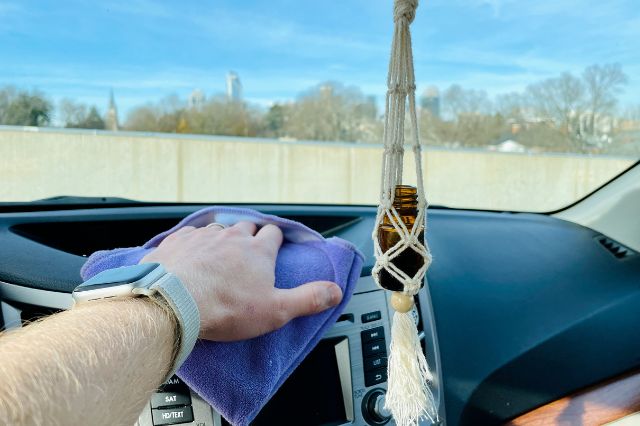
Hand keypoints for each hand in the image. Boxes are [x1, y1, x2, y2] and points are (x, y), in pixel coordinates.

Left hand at [140, 222, 342, 340]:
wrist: (173, 302)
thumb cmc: (225, 308)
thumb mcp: (275, 310)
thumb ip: (308, 299)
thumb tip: (335, 291)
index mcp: (257, 251)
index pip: (273, 234)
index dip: (274, 240)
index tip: (274, 247)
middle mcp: (231, 236)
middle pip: (246, 227)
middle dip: (249, 236)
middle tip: (248, 252)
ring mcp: (202, 236)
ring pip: (218, 229)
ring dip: (221, 238)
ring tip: (219, 255)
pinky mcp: (177, 241)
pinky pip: (189, 235)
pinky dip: (193, 243)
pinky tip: (191, 256)